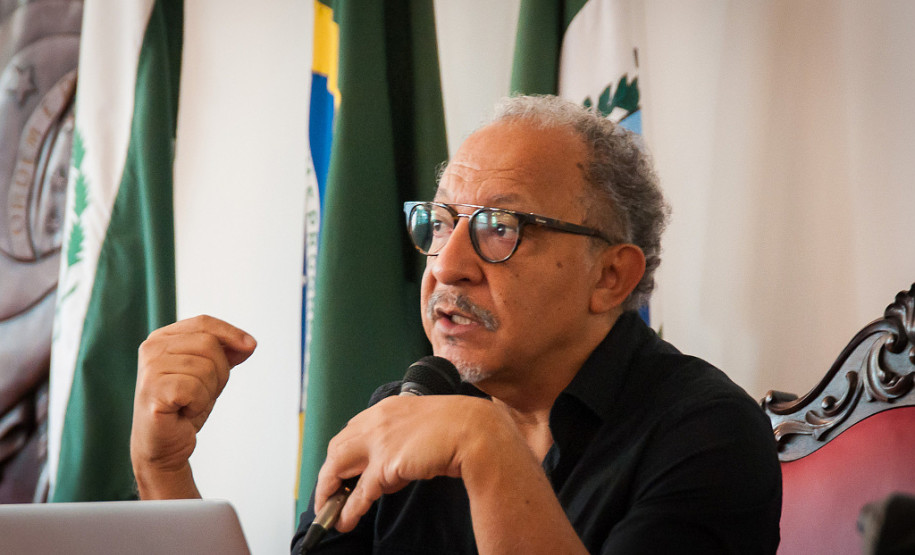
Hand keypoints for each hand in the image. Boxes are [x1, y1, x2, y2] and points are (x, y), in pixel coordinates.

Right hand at [130, 315, 255, 498]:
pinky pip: (196, 388)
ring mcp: (150, 368)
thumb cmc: (185, 407)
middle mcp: (152, 348)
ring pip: (206, 368)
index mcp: (162, 338)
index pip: (204, 322)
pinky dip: (198, 405)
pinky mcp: (153, 390)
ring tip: (190, 403)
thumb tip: (249, 344)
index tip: (251, 346)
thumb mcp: (210, 373)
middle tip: (201, 392)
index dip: (231, 333)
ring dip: (208, 391)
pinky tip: (183, 412)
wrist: (165, 445)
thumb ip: (226, 354)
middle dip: (219, 372)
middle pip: (209, 344)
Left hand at [313, 395, 521, 531]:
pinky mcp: (386, 464)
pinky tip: (345, 520)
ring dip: (329, 491)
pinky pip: (360, 491)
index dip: (344, 453)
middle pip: (338, 447)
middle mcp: (377, 420)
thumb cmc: (459, 428)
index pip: (352, 430)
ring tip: (328, 512)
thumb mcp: (423, 426)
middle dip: (329, 473)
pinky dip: (349, 508)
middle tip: (328, 493)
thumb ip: (402, 442)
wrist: (476, 430)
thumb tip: (391, 472)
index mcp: (387, 408)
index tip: (341, 471)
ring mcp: (379, 441)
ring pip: (338, 467)